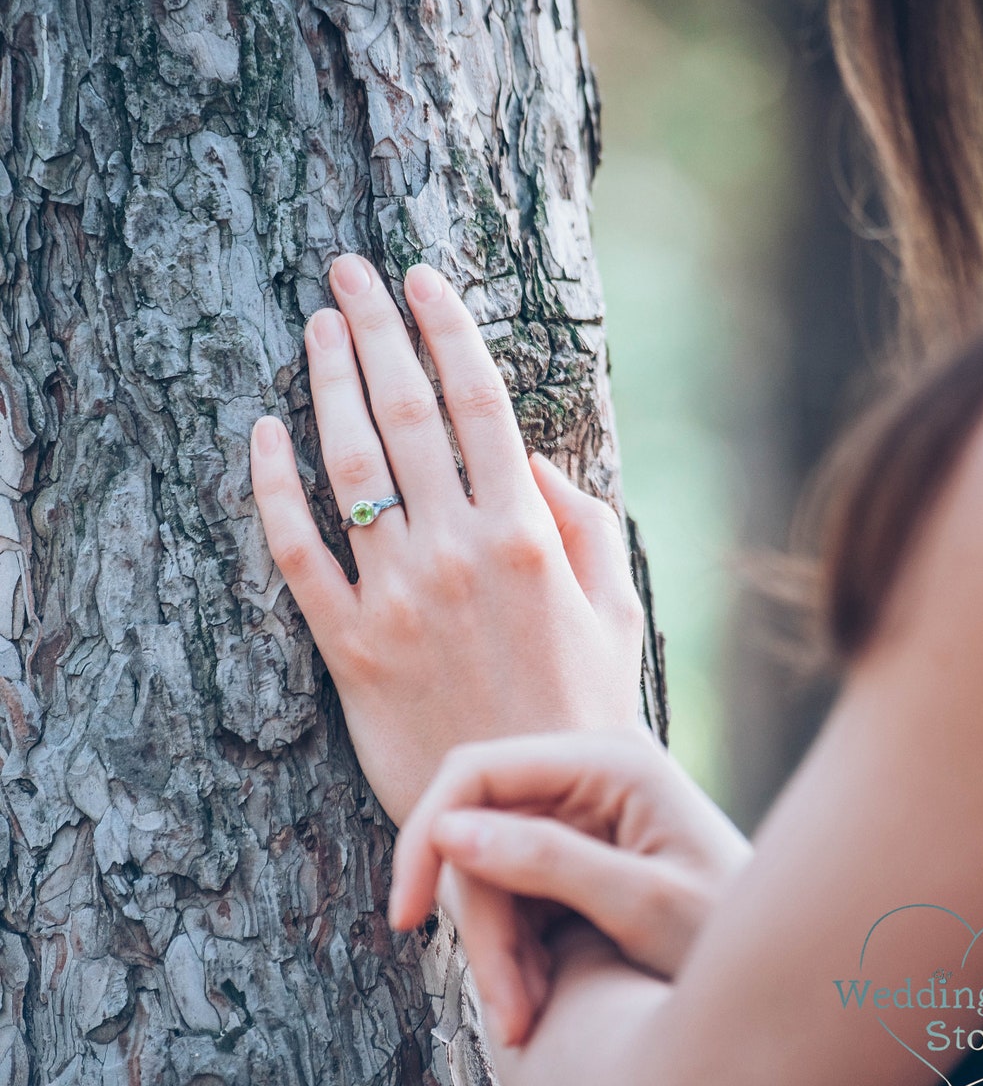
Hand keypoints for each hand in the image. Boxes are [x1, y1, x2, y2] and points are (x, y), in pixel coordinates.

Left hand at [249, 256, 644, 824]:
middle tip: (348, 271)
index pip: (478, 402)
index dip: (447, 329)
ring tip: (315, 327)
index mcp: (526, 532)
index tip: (422, 278)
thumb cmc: (583, 709)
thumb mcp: (617, 608)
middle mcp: (457, 549)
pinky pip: (298, 554)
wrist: (530, 814)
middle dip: (376, 327)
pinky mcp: (347, 646)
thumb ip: (583, 521)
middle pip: (407, 412)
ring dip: (329, 384)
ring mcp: (397, 596)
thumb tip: (530, 458)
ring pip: (351, 466)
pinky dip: (273, 491)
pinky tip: (262, 436)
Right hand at [388, 728, 751, 1043]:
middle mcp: (588, 775)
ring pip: (490, 871)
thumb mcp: (644, 904)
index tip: (402, 915)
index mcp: (609, 761)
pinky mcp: (577, 853)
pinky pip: (514, 893)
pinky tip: (538, 996)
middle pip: (479, 830)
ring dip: (498, 950)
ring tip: (529, 1016)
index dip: (427, 834)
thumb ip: (547, 861)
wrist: (792, 969)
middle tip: (510, 1010)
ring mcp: (581, 813)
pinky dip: (515, 951)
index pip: (479, 770)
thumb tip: (450, 830)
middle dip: (482, 923)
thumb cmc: (734, 931)